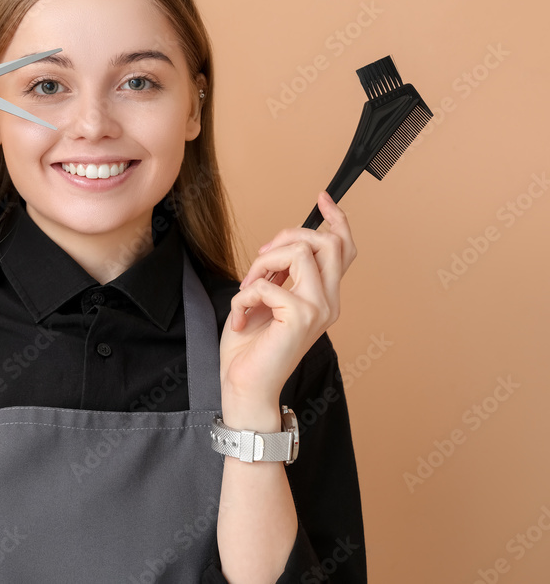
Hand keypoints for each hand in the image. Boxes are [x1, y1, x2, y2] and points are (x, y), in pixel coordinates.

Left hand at [219, 192, 356, 424]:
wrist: (245, 386)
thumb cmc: (251, 348)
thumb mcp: (266, 300)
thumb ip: (281, 275)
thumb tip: (280, 247)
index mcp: (324, 296)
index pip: (343, 249)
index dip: (336, 219)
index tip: (322, 198)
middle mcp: (329, 301)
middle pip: (326, 241)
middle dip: (287, 236)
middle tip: (259, 260)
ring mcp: (319, 309)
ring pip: (299, 251)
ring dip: (262, 265)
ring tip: (246, 291)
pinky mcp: (301, 317)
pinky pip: (268, 283)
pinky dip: (244, 297)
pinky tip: (240, 319)